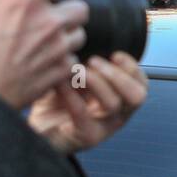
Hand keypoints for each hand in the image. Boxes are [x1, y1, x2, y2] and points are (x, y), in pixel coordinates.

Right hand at [0, 0, 87, 109]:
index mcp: (24, 0)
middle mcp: (47, 22)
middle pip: (80, 6)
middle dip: (66, 10)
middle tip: (47, 17)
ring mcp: (58, 48)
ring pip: (79, 34)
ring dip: (66, 36)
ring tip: (42, 42)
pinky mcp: (61, 72)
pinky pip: (74, 60)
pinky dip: (62, 61)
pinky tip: (42, 62)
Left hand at [27, 53, 148, 154]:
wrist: (35, 131)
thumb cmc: (55, 101)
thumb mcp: (73, 77)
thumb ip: (83, 62)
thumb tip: (81, 38)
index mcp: (120, 99)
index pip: (141, 83)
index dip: (131, 66)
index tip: (114, 54)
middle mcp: (118, 115)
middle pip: (137, 95)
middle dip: (118, 74)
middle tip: (94, 62)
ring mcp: (104, 128)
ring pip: (114, 104)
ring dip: (97, 82)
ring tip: (77, 71)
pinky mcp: (86, 138)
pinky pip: (83, 114)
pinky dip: (70, 95)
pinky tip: (58, 83)